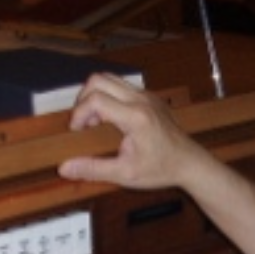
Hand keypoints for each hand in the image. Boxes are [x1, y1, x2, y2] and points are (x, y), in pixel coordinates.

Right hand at [59, 73, 199, 190]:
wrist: (190, 164)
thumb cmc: (162, 169)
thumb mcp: (126, 174)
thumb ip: (94, 169)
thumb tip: (64, 168)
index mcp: (135, 117)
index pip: (95, 99)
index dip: (78, 114)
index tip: (76, 131)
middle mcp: (141, 100)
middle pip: (99, 79)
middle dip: (83, 99)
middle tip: (83, 123)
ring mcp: (147, 96)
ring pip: (110, 78)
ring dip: (95, 95)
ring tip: (95, 120)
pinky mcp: (150, 98)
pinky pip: (122, 86)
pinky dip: (109, 96)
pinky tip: (111, 120)